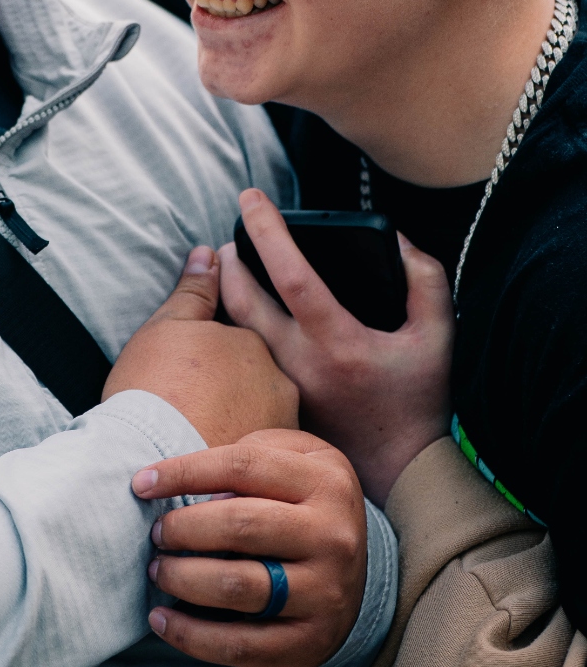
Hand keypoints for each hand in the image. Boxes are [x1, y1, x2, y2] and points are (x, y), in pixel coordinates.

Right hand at [102, 247, 298, 447]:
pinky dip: (238, 449)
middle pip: (253, 378)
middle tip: (189, 407)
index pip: (235, 340)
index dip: (206, 358)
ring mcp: (279, 426)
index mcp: (250, 341)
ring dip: (235, 420)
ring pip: (258, 415)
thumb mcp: (165, 328)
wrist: (151, 461)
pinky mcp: (272, 468)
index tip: (185, 376)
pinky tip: (211, 456)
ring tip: (196, 435)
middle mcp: (276, 380)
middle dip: (228, 389)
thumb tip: (211, 254)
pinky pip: (256, 451)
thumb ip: (195, 291)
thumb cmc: (153, 390)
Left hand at [131, 430, 366, 666]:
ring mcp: (325, 593)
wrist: (361, 567)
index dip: (184, 472)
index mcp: (325, 482)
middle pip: (239, 526)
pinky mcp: (310, 642)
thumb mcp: (292, 458)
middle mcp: (332, 537)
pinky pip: (240, 645)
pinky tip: (161, 620)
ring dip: (182, 579)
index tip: (141, 484)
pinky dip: (192, 636)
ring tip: (157, 571)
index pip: (241, 467)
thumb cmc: (303, 500)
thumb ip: (245, 458)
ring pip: (237, 587)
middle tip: (156, 534)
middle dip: (182, 529)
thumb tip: (182, 487)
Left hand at [220, 190, 452, 503]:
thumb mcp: (439, 334)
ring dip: (227, 292)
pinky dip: (238, 328)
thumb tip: (397, 241)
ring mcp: (283, 386)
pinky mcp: (275, 402)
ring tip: (230, 266)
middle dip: (229, 260)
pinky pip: (245, 357)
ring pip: (237, 330)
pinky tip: (242, 312)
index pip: (290, 273)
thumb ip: (425, 278)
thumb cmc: (420, 400)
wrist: (404, 470)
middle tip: (230, 237)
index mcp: (338, 341)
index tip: (251, 197)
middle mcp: (301, 363)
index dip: (268, 230)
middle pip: (242, 300)